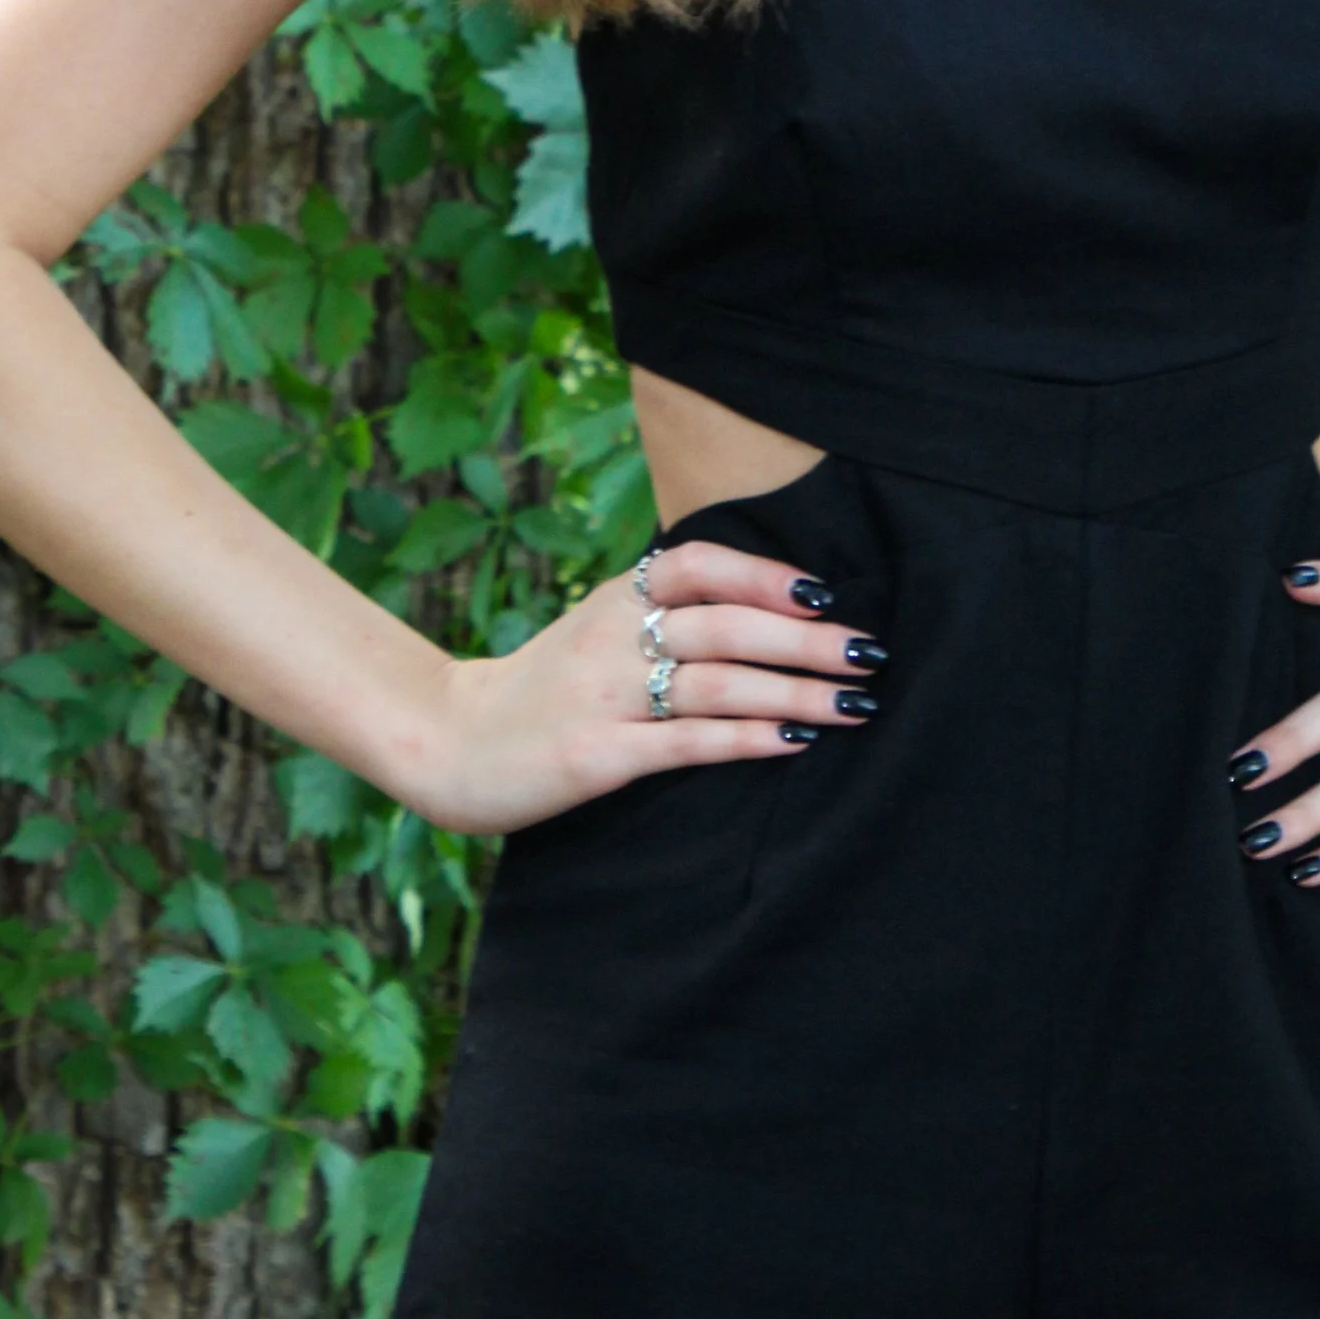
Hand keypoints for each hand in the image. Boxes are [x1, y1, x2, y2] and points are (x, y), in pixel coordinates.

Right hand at [391, 532, 887, 836]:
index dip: (765, 574)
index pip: (698, 564)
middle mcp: (611, 636)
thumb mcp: (595, 630)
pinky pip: (687, 741)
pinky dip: (747, 736)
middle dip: (805, 637)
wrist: (450, 743)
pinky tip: (794, 739)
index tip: (825, 594)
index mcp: (615, 599)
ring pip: (716, 680)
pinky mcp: (598, 754)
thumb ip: (660, 613)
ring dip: (794, 688)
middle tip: (869, 651)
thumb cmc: (542, 688)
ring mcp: (603, 695)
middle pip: (723, 623)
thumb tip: (761, 606)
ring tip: (854, 702)